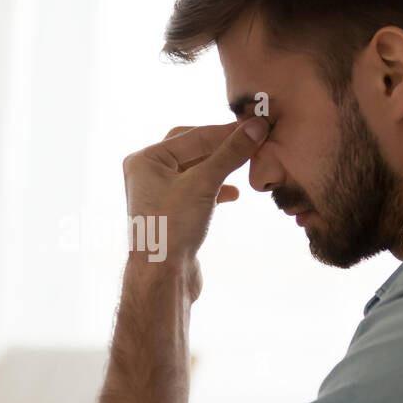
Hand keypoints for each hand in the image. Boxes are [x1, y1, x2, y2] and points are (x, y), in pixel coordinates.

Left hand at [121, 118, 268, 282]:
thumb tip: (256, 127)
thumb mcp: (204, 184)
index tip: (256, 126)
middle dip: (222, 146)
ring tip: (247, 165)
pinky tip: (235, 194)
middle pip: (192, 148)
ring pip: (197, 170)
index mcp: (146, 160)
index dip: (227, 131)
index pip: (193, 135)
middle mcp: (148, 174)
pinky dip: (217, 189)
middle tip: (251, 141)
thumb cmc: (172, 227)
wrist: (163, 277)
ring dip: (221, 167)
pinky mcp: (173, 213)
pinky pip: (198, 191)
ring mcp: (159, 194)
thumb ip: (230, 154)